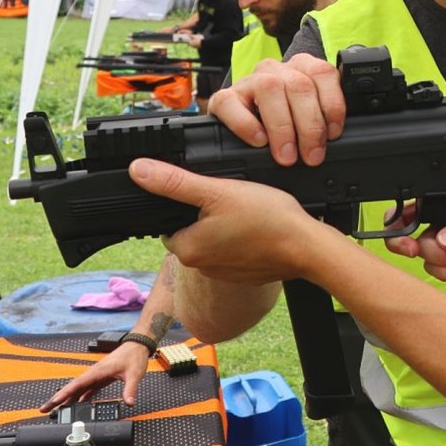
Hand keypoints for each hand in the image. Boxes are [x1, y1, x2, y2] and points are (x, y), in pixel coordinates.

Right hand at [39, 342, 150, 410]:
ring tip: (56, 411)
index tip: (52, 403)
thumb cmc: (134, 356)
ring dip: (67, 400)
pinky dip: (81, 398)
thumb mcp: (134, 374)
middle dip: (58, 399)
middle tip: (45, 409)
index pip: (76, 385)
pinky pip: (87, 390)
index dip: (63, 395)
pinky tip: (77, 405)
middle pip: (72, 388)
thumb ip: (130, 389)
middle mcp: (93, 374)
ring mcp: (96, 376)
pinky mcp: (101, 378)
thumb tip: (129, 403)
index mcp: (97, 372)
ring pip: (78, 389)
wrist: (137, 346)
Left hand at [129, 157, 315, 283]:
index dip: (184, 201)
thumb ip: (175, 182)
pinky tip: (259, 227)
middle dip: (206, 213)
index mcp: (187, 249)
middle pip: (191, 229)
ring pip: (215, 240)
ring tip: (248, 211)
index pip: (168, 221)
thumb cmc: (267, 220)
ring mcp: (225, 273)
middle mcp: (201, 266)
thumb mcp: (217, 191)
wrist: (308, 248)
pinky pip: (235, 252)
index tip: (205, 191)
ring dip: (225, 226)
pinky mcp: (245, 275)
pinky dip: (243, 239)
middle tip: (231, 198)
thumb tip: (138, 170)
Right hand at [209, 55, 345, 165]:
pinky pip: (230, 103)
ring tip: (287, 155)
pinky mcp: (223, 98)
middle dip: (309, 125)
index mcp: (303, 68)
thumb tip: (337, 139)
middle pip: (299, 86)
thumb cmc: (286, 127)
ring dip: (282, 126)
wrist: (246, 129)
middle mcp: (276, 69)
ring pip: (269, 88)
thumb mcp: (310, 119)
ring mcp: (249, 81)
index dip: (332, 105)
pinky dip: (246, 124)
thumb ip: (325, 120)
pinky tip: (259, 141)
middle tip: (311, 156)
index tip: (333, 134)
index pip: (323, 73)